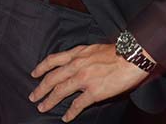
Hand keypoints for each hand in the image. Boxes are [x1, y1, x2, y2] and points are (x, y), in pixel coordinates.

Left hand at [29, 43, 148, 120]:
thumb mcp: (92, 48)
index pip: (53, 60)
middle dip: (41, 88)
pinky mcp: (94, 92)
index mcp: (76, 54)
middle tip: (33, 96)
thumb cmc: (116, 52)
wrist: (131, 57)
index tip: (34, 74)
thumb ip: (81, 55)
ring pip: (60, 91)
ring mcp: (84, 79)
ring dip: (49, 100)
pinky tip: (65, 117)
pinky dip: (70, 112)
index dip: (41, 68)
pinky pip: (78, 104)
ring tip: (42, 107)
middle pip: (52, 78)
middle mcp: (76, 65)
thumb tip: (74, 61)